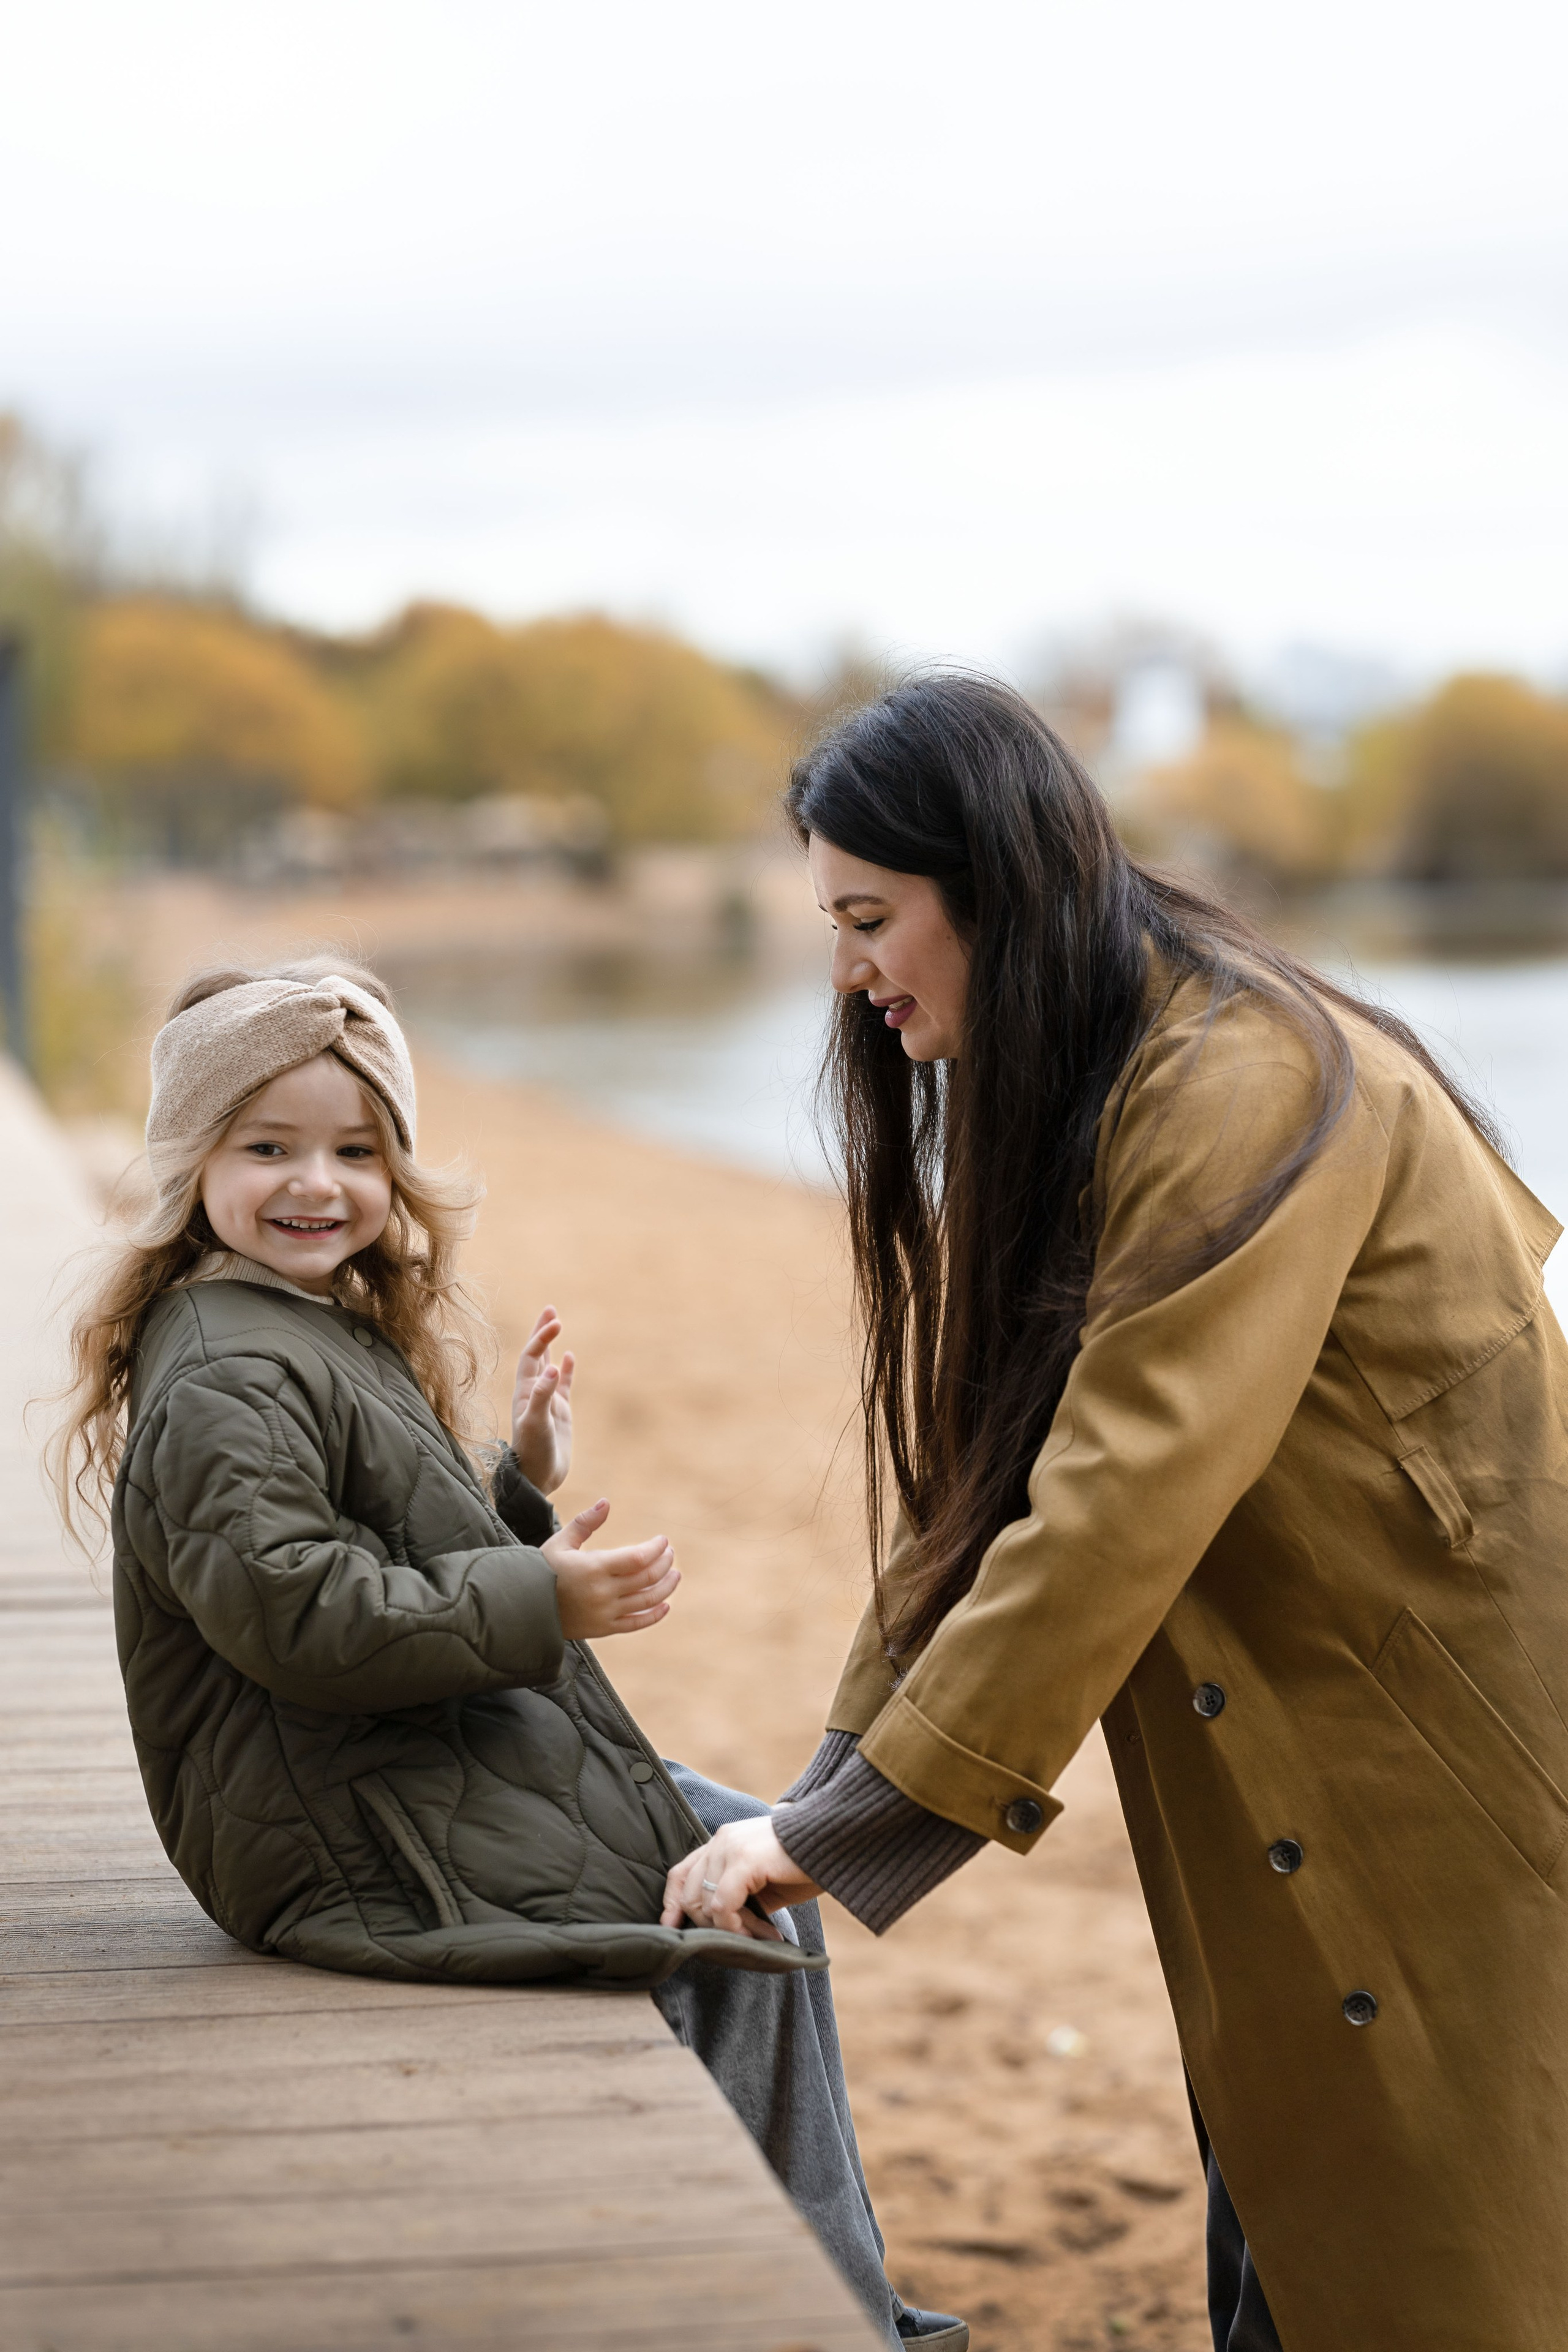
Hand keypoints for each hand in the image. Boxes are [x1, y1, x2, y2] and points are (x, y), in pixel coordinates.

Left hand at [511, 1305, 573, 1494]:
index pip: (531, 1357)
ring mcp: (547, 1401)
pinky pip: (563, 1385)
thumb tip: (554, 1366)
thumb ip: (544, 1396)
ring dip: (551, 1346)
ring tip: (556, 1323)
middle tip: (550, 1310)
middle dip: (542, 1333)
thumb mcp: (537, 1424)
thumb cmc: (533, 1453)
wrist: (537, 1479)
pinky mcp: (559, 1413)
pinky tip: (569, 1357)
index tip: (555, 1323)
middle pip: (536, 1355)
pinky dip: (566, 1370)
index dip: (541, 1338)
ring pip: (549, 1366)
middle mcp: (534, 1393)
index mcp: (525, 1392)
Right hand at [542, 1499, 678, 1638]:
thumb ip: (585, 1522)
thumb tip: (606, 1502)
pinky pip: (636, 1624)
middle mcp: (603, 1592)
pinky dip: (654, 1615)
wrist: (523, 1608)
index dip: (656, 1549)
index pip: (638, 1558)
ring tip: (675, 1574)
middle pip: (647, 1578)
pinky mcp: (603, 1629)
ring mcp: (605, 1613)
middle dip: (664, 1563)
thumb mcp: (560, 1542)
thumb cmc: (540, 1570)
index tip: (663, 1541)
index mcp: (594, 1567)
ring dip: (666, 1587)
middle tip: (670, 1553)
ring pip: (647, 1601)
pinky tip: (665, 1605)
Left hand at [660, 1814, 820, 1939]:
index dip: (672, 1904)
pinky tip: (766, 1932)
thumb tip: (719, 1926)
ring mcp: (729, 1849)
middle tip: (749, 1939)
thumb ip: (738, 1895)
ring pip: (706, 1905)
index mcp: (722, 1842)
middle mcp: (720, 1841)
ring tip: (764, 1935)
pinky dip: (738, 1927)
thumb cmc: (802, 1863)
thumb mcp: (761, 1881)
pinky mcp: (743, 1861)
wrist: (835, 1839)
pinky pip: (723, 1906)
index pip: (680, 1873)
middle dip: (714, 1927)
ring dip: (733, 1930)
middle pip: (690, 1895)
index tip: (672, 1929)